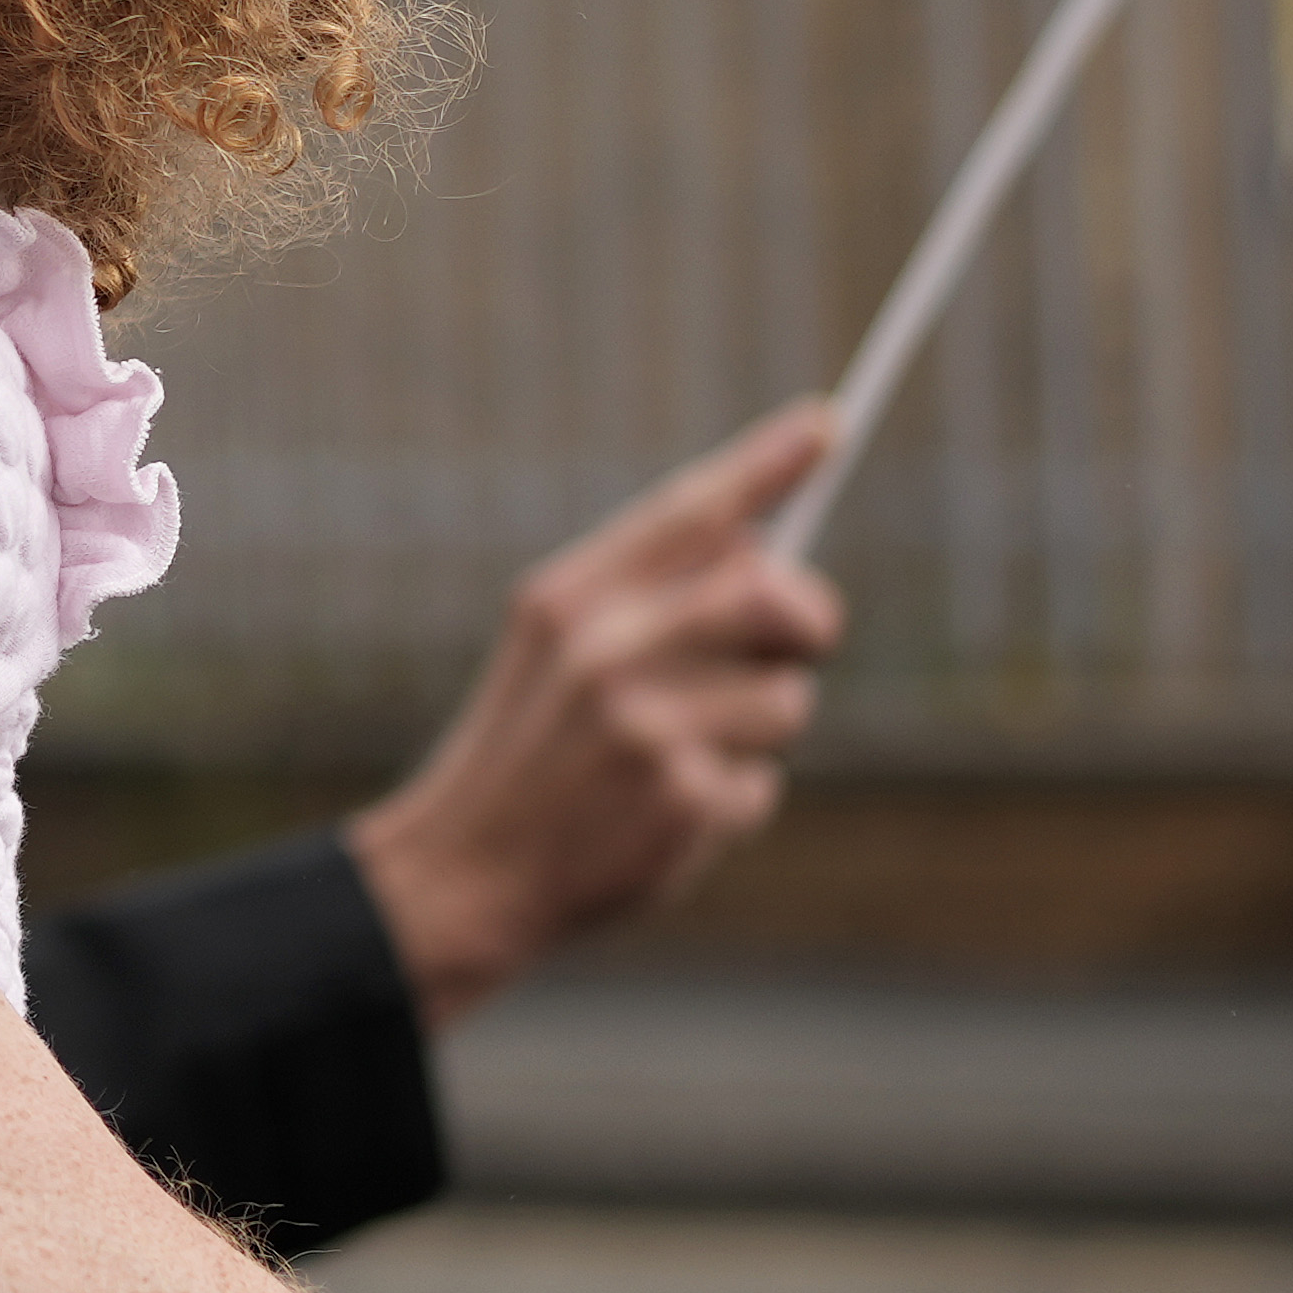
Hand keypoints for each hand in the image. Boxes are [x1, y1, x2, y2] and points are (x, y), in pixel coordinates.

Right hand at [343, 403, 848, 1019]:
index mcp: (570, 597)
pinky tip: (668, 813)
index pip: (688, 511)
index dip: (764, 462)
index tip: (828, 422)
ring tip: (686, 753)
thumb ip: (643, 598)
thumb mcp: (551, 648)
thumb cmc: (527, 750)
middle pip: (771, 594)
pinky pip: (764, 782)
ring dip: (762, 729)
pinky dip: (734, 799)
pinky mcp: (682, 800)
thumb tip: (770, 556)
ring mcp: (647, 726)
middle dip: (806, 619)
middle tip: (800, 640)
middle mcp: (607, 650)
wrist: (465, 870)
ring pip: (786, 698)